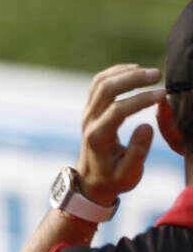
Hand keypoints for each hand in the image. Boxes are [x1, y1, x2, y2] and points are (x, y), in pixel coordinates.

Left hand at [76, 64, 165, 204]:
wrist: (92, 181)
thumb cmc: (113, 179)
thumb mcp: (128, 174)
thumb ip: (138, 152)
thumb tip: (146, 125)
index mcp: (98, 138)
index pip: (117, 110)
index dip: (141, 100)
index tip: (164, 95)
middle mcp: (89, 122)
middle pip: (106, 89)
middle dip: (133, 79)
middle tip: (158, 75)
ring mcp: (88, 114)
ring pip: (100, 82)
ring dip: (125, 73)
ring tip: (150, 73)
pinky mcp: (90, 109)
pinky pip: (98, 83)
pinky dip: (115, 73)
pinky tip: (134, 70)